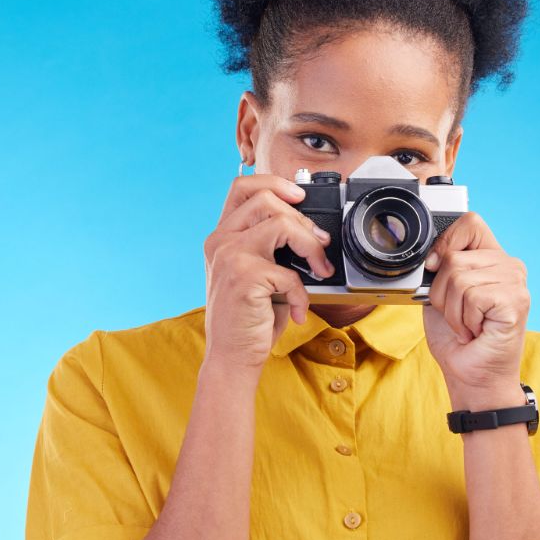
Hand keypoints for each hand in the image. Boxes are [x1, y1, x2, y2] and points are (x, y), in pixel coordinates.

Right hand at [202, 173, 334, 372]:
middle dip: (304, 220)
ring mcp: (230, 256)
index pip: (242, 187)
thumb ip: (272, 247)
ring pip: (281, 223)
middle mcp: (220, 241)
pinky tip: (298, 308)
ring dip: (310, 246)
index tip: (299, 196)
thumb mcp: (257, 274)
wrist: (232, 357)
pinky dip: (302, 293)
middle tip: (319, 246)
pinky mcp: (244, 276)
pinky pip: (289, 272)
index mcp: (222, 237)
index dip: (274, 182)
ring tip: (319, 269)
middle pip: (268, 200)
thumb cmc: (249, 319)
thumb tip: (311, 229)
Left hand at [421, 212, 529, 392]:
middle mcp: (508, 265)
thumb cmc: (457, 340)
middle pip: (454, 256)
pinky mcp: (515, 300)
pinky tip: (476, 331)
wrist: (471, 376)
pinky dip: (463, 320)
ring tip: (466, 325)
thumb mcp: (440, 295)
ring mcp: (515, 281)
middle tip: (456, 316)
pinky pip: (471, 296)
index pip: (469, 223)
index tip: (434, 269)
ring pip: (459, 278)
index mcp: (491, 258)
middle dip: (441, 293)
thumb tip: (431, 256)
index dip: (445, 243)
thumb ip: (440, 268)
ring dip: (452, 311)